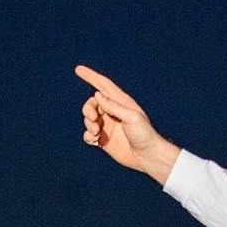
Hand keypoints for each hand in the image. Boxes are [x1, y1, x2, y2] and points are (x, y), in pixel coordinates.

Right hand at [74, 67, 180, 183]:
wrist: (148, 157)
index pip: (103, 85)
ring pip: (88, 119)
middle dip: (88, 109)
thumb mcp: (131, 117)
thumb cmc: (144, 135)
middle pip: (92, 103)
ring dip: (88, 124)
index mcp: (121, 102)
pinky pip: (88, 134)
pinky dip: (88, 136)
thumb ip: (113, 106)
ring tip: (96, 133)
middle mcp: (113, 112)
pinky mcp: (103, 140)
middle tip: (93, 119)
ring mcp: (107, 126)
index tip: (78, 69)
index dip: (91, 76)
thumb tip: (97, 95)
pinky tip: (95, 141)